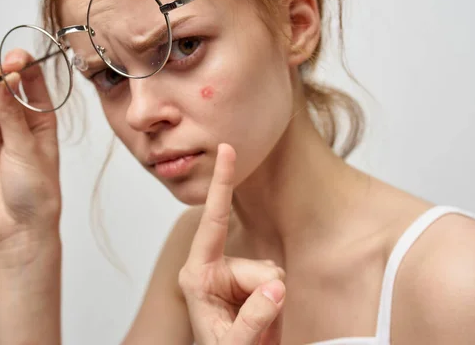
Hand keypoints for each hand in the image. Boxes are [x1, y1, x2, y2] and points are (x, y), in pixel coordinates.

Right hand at [0, 50, 60, 267]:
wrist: (18, 223)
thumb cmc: (36, 190)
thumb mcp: (29, 150)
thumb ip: (13, 116)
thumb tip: (6, 82)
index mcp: (42, 116)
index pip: (32, 79)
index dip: (22, 64)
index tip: (13, 59)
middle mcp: (18, 117)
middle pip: (3, 81)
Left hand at [179, 144, 285, 344]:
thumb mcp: (234, 343)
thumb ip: (253, 317)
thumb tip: (277, 288)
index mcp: (197, 275)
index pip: (213, 221)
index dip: (222, 183)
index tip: (225, 149)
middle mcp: (213, 268)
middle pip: (258, 265)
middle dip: (266, 295)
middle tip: (256, 327)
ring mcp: (233, 275)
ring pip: (272, 275)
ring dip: (271, 302)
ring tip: (255, 325)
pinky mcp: (252, 281)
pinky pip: (278, 282)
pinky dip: (277, 303)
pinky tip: (262, 317)